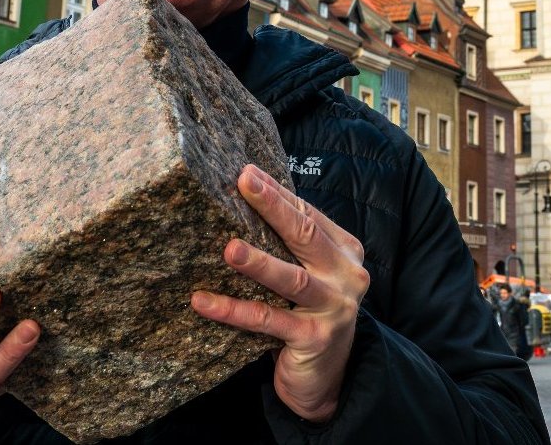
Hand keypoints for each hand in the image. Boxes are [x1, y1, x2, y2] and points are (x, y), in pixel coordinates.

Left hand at [190, 164, 368, 422]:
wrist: (326, 379)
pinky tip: (203, 301)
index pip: (308, 215)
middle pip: (305, 236)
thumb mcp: (310, 275)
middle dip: (273, 207)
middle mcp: (347, 276)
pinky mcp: (315, 338)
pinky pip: (268, 320)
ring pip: (291, 279)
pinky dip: (234, 310)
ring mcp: (334, 308)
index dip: (277, 194)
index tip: (247, 173)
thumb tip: (248, 200)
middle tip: (244, 183)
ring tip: (228, 248)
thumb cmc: (309, 314)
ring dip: (258, 262)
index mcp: (346, 252)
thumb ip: (291, 246)